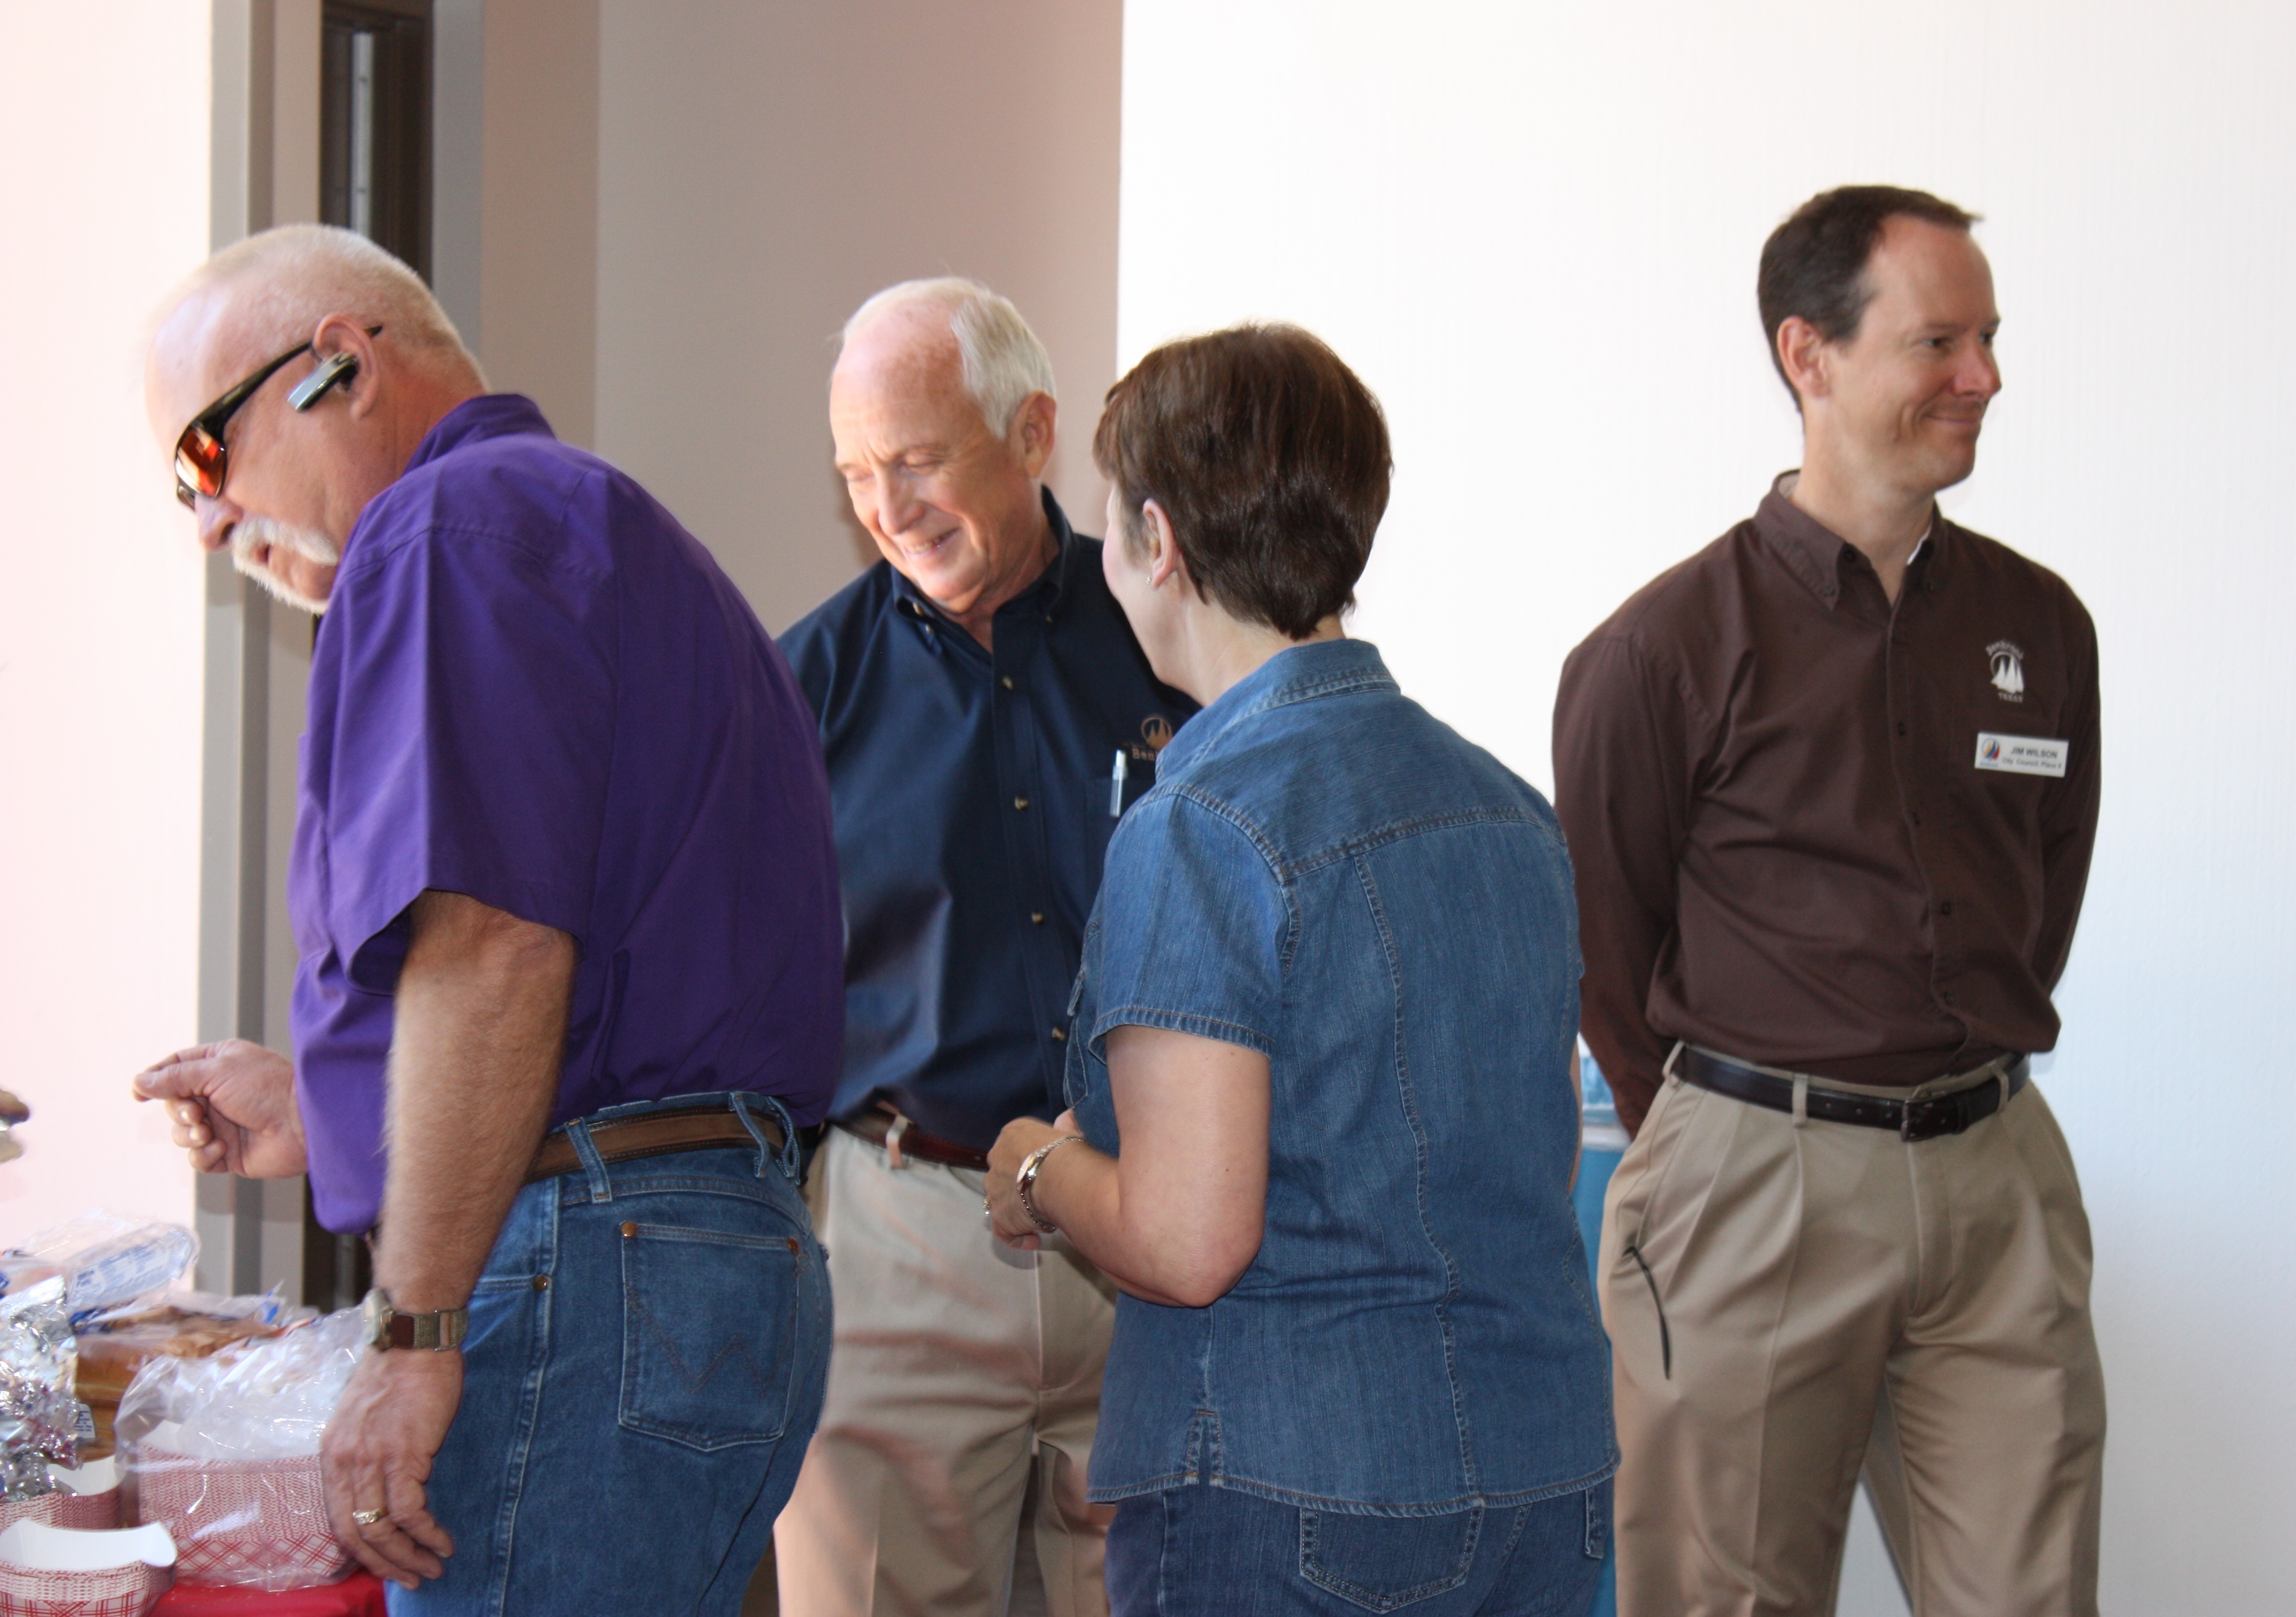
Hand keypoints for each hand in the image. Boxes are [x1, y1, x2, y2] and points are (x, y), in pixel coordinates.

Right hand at [131, 1040, 306, 1176]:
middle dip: (179, 1112)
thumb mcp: (216, 1072)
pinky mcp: (230, 1152)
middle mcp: (219, 1093)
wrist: (302, 1124)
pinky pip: (199, 1159)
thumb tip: (139, 1081)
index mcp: (219, 1065)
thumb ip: (175, 1077)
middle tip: (196, 1115)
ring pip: (182, 1134)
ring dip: (189, 1136)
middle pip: (174, 1104)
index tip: (137, 1093)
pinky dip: (205, 1156)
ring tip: (208, 1133)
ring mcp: (224, 1124)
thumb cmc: (266, 1089)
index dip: (155, 1080)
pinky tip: (223, 1148)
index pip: (175, 1068)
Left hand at [321, 1346, 461, 1588]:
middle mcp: (344, 1462)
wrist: (414, 1339)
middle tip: (411, 1580)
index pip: (337, 1520)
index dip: (362, 1550)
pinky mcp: (403, 1455)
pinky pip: (410, 1511)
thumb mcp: (366, 1416)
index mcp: (332, 1454)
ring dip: (408, 1557)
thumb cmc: (400, 1371)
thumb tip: (383, 1484)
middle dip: (384, 1564)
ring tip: (432, 1569)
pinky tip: (443, 1543)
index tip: (386, 1564)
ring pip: (381, 1529)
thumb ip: (366, 1451)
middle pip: (356, 1533)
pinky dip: (427, 1534)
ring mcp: (371, 1460)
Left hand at [986, 1113, 1070, 1250]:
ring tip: (1047, 1217)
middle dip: (1023, 1185)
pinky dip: (1017, 1237)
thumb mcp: (1069, 1129)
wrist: (1061, 1176)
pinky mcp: (999, 1216)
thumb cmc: (1069, 1151)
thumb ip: (1065, 1125)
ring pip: (1003, 1200)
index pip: (1015, 1146)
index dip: (1032, 1162)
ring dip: (1021, 1209)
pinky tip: (1034, 1240)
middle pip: (1006, 1173)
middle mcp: (996, 1158)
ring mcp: (993, 1189)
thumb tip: (1069, 1117)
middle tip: (1049, 1194)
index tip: (1050, 1171)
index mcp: (1011, 1134)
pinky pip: (1004, 1232)